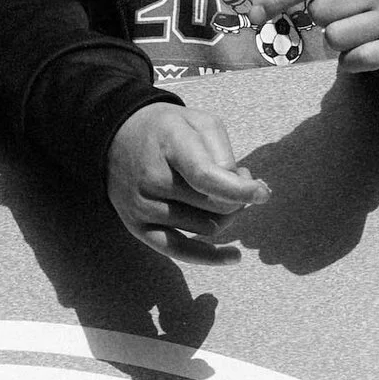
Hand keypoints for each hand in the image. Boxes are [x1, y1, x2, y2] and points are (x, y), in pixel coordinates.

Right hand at [106, 103, 268, 252]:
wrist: (116, 135)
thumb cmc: (167, 130)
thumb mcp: (199, 122)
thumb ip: (224, 153)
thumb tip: (242, 194)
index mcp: (168, 146)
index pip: (207, 177)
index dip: (241, 189)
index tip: (262, 193)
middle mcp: (150, 178)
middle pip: (216, 207)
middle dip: (235, 197)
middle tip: (233, 179)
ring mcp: (141, 205)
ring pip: (207, 228)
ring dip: (222, 216)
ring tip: (214, 194)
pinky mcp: (136, 225)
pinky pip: (180, 251)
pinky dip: (210, 257)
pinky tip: (234, 256)